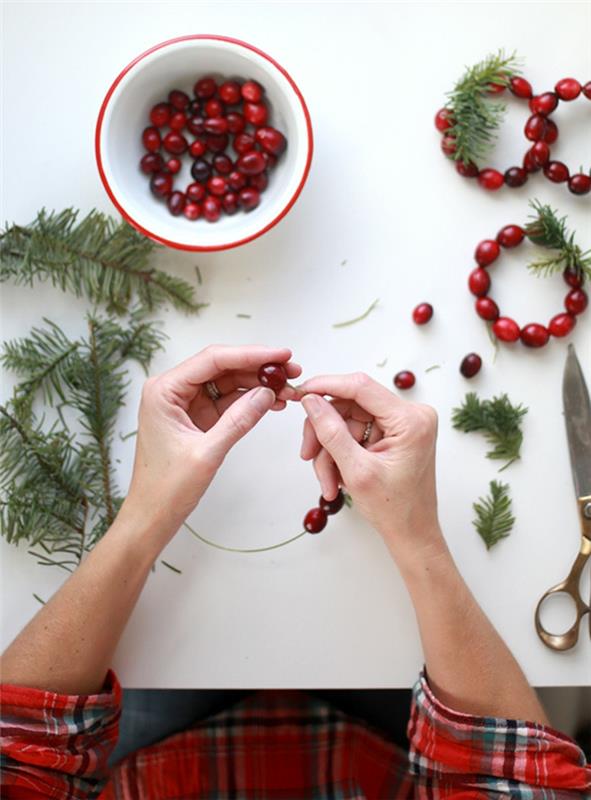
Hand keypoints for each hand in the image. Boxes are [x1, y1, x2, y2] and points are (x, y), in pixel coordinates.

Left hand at [122, 344, 300, 543]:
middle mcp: (172, 390)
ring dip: (258, 384)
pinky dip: (250, 401)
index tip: (280, 354)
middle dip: (259, 368)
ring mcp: (185, 403)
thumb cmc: (165, 488)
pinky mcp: (196, 417)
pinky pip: (227, 401)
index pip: (213, 360)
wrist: (152, 515)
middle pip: (223, 367)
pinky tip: (273, 402)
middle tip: (292, 370)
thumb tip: (266, 394)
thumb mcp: (206, 453)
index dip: (251, 354)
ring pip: (228, 383)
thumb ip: (238, 420)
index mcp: (164, 391)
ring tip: (289, 389)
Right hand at [299, 372, 444, 564]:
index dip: (327, 386)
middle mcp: (411, 415)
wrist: (412, 533)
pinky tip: (338, 477)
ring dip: (330, 450)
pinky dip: (340, 453)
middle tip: (308, 455)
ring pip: (348, 421)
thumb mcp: (356, 471)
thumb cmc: (394, 509)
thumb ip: (331, 432)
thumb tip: (310, 400)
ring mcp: (402, 424)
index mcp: (411, 420)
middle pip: (350, 406)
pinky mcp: (393, 434)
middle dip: (325, 433)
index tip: (301, 392)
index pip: (361, 387)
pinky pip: (355, 432)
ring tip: (327, 481)